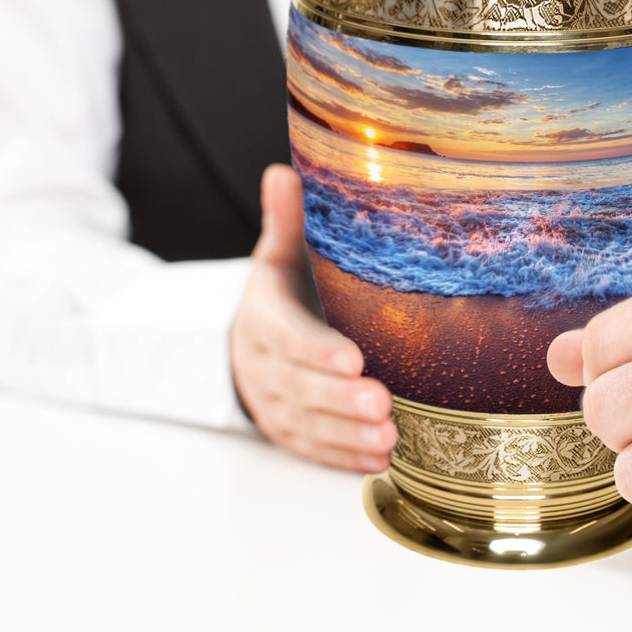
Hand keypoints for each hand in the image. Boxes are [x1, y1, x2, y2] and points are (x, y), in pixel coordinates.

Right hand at [230, 164, 395, 470]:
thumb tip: (283, 172)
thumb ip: (285, 221)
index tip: (353, 357)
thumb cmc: (279, 295)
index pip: (288, 336)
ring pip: (309, 424)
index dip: (317, 350)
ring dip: (348, 434)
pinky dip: (345, 458)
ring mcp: (276, 405)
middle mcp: (264, 367)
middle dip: (340, 398)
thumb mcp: (276, 256)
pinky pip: (315, 450)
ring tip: (388, 435)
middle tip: (381, 402)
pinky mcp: (290, 433)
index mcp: (263, 318)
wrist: (242, 345)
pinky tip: (381, 459)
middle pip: (301, 387)